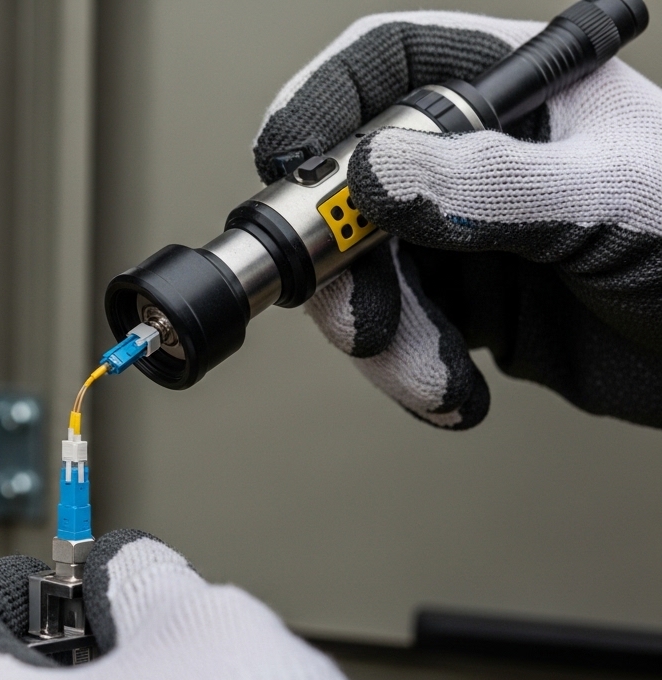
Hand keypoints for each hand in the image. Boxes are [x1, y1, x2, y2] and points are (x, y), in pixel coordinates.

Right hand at [254, 11, 661, 428]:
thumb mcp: (611, 199)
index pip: (387, 66)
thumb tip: (374, 173)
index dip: (321, 105)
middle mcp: (477, 154)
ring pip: (362, 271)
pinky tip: (457, 394)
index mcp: (516, 89)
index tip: (288, 168)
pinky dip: (408, 370)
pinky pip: (397, 331)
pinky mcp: (469, 303)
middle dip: (344, 262)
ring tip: (432, 378)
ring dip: (379, 335)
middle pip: (350, 184)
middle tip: (359, 318)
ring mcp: (465, 231)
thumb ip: (493, 183)